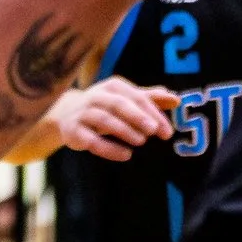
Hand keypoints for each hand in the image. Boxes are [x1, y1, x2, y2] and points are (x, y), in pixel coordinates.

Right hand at [52, 77, 177, 159]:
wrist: (66, 114)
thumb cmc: (104, 106)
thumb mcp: (125, 99)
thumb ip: (149, 99)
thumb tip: (176, 99)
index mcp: (112, 87)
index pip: (135, 97)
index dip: (152, 112)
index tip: (167, 131)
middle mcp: (96, 97)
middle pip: (118, 104)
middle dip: (137, 116)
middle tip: (153, 130)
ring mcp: (83, 113)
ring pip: (104, 119)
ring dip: (123, 130)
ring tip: (141, 142)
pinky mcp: (74, 131)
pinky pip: (91, 140)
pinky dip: (108, 148)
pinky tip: (125, 155)